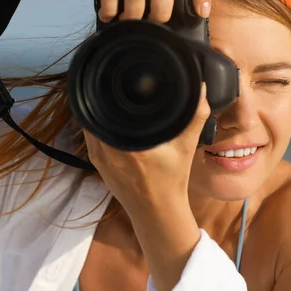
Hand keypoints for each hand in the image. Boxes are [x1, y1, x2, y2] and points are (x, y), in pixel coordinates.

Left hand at [84, 84, 210, 213]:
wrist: (157, 212)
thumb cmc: (172, 181)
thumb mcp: (186, 147)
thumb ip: (194, 116)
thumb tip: (200, 89)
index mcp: (130, 146)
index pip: (110, 108)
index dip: (110, 90)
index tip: (117, 78)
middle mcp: (109, 150)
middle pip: (97, 111)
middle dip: (104, 96)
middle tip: (114, 82)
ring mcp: (99, 157)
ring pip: (89, 122)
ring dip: (97, 109)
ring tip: (108, 95)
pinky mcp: (96, 162)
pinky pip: (90, 135)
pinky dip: (96, 123)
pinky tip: (105, 115)